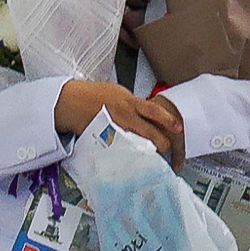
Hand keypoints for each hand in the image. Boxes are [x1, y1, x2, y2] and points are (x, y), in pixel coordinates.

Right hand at [55, 78, 181, 164]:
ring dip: (149, 152)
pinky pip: (125, 152)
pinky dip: (132, 156)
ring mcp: (117, 131)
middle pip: (153, 135)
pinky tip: (134, 158)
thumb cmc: (91, 95)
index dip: (169, 121)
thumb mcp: (117, 91)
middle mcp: (125, 117)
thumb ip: (133, 102)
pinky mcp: (108, 141)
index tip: (178, 127)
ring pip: (141, 146)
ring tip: (152, 155)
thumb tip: (146, 111)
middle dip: (163, 144)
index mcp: (129, 102)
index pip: (155, 112)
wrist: (70, 102)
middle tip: (166, 147)